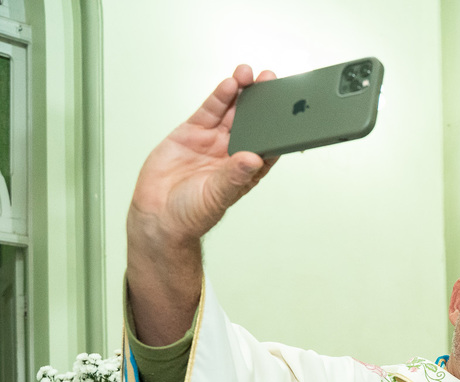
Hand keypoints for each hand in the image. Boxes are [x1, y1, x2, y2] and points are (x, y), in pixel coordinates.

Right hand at [128, 64, 277, 251]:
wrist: (157, 216)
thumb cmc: (192, 214)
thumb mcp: (217, 195)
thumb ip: (233, 176)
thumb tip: (252, 159)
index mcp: (246, 170)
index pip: (268, 144)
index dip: (279, 127)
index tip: (289, 110)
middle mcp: (231, 153)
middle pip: (252, 122)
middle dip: (262, 102)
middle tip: (271, 80)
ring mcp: (212, 141)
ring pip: (231, 112)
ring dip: (241, 93)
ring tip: (250, 74)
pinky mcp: (191, 133)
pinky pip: (209, 112)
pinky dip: (219, 98)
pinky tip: (230, 85)